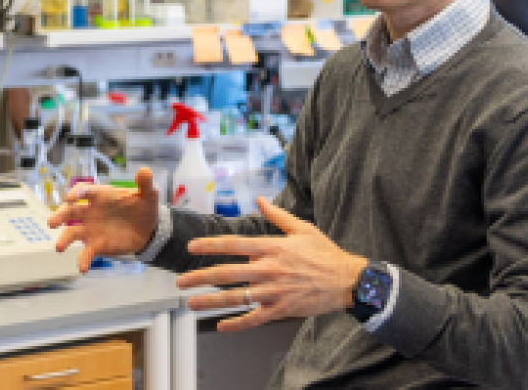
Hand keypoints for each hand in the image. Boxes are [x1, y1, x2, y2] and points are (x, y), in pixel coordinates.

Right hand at [49, 168, 159, 272]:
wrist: (149, 229)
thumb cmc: (144, 207)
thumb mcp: (148, 194)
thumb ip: (145, 183)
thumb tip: (145, 170)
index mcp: (101, 196)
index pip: (84, 191)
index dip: (76, 193)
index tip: (70, 198)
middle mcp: (91, 211)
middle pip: (70, 212)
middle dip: (59, 216)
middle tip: (51, 223)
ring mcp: (92, 229)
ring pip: (72, 233)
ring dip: (64, 239)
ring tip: (59, 247)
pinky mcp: (97, 245)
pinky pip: (86, 252)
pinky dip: (83, 259)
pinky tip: (82, 268)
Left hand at [176, 198, 367, 332]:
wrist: (348, 280)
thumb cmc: (325, 253)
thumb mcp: (303, 228)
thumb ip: (278, 215)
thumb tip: (259, 200)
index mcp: (273, 247)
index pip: (235, 245)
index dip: (211, 246)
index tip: (192, 248)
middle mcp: (270, 269)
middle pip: (228, 273)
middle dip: (201, 277)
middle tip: (180, 282)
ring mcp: (274, 291)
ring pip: (236, 298)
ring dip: (211, 302)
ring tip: (191, 303)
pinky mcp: (281, 309)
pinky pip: (254, 319)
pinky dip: (236, 324)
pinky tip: (221, 326)